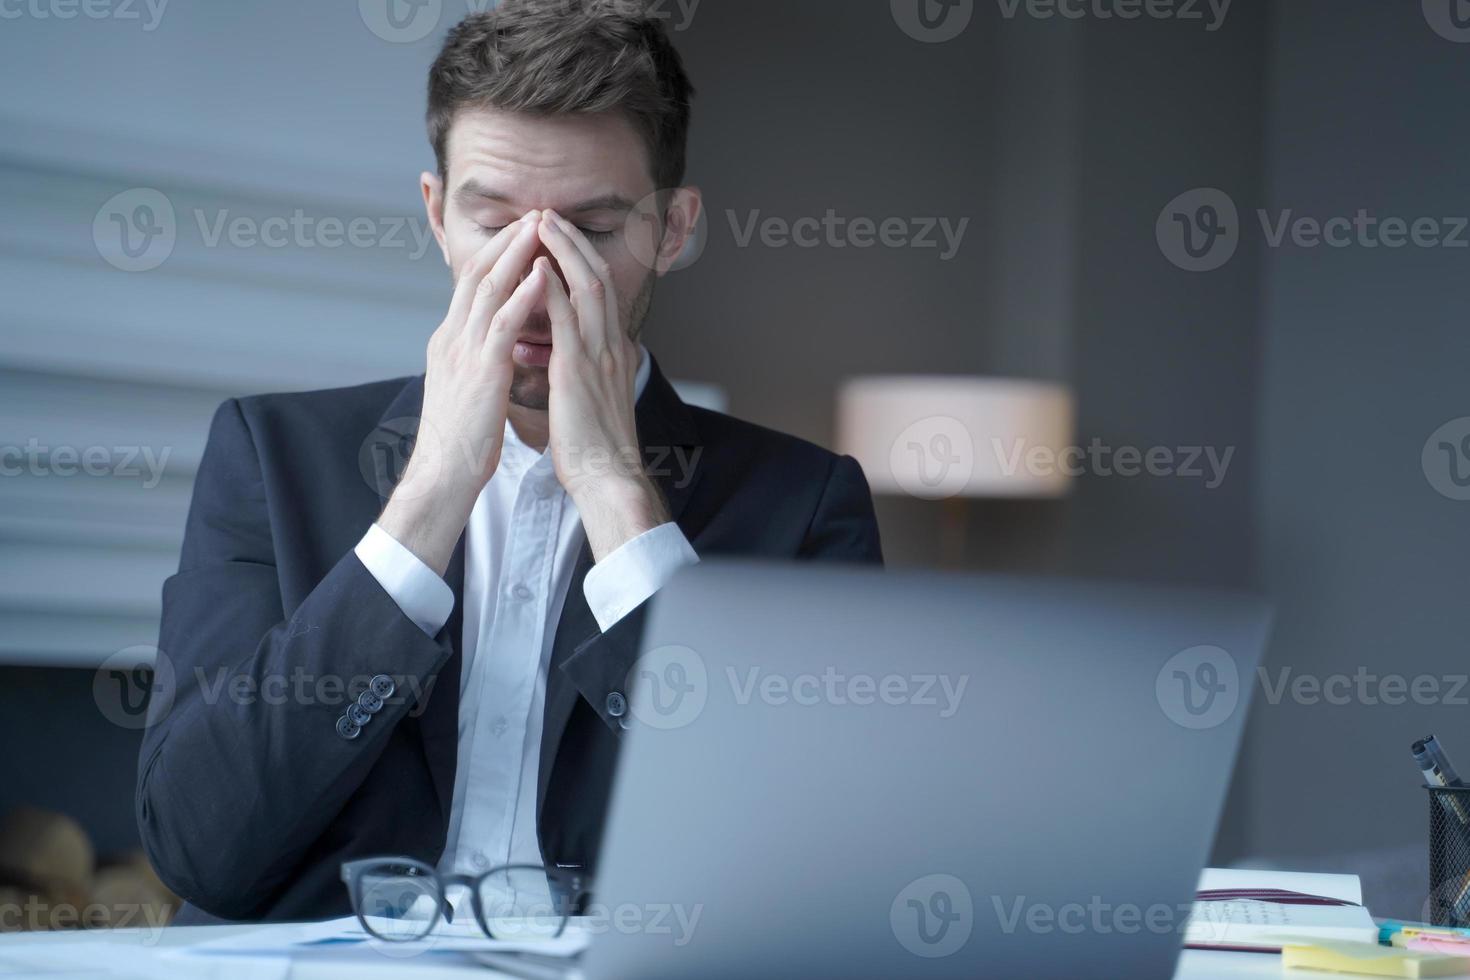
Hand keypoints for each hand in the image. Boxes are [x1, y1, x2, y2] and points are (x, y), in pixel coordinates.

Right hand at [377, 212, 547, 574]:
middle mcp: (452, 337)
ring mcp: (464, 351)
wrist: (444, 473)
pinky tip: (541, 275)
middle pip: (478, 274)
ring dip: (515, 254)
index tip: (522, 230)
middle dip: (506, 240)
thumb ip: (477, 359)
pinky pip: (502, 324)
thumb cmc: (461, 437)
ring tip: (539, 226)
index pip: (472, 284)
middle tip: (533, 213)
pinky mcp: (481, 371)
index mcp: (450, 341)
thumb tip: (492, 344)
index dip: (497, 253)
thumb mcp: (467, 386)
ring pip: (488, 289)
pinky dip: (522, 295)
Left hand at [535, 210, 670, 559]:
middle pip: (598, 277)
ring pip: (587, 287)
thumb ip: (589, 370)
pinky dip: (553, 288)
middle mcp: (611, 346)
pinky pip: (567, 318)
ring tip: (542, 223)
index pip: (601, 293)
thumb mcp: (595, 398)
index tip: (559, 237)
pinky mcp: (580, 370)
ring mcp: (598, 355)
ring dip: (564, 251)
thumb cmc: (595, 446)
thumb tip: (576, 356)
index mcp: (614, 352)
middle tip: (550, 214)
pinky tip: (538, 267)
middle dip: (573, 242)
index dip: (581, 260)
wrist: (608, 477)